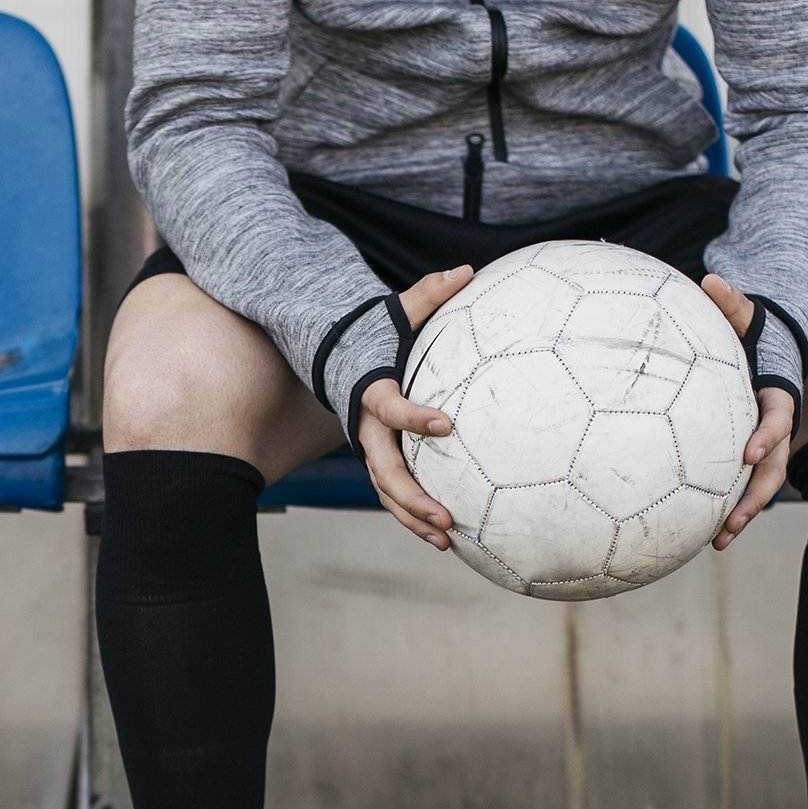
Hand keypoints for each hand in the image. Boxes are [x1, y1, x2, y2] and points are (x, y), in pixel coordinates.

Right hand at [358, 264, 474, 549]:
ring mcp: (370, 450)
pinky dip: (414, 518)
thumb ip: (430, 294)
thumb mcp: (398, 311)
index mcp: (372, 392)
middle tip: (447, 516)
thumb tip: (468, 269)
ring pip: (388, 493)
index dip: (415, 417)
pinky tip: (443, 537)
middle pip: (386, 470)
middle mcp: (366, 429)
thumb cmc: (374, 333)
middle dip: (414, 497)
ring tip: (448, 539)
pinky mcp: (379, 462)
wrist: (339, 356)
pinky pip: (394, 496)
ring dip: (415, 518)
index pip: (392, 408)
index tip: (447, 424)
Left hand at [698, 273, 796, 550]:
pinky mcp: (751, 452)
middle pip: (773, 466)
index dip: (767, 436)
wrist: (770, 346)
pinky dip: (726, 506)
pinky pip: (741, 483)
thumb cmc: (753, 331)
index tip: (747, 453)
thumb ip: (730, 303)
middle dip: (756, 496)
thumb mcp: (745, 315)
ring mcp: (766, 442)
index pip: (778, 418)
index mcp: (777, 394)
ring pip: (761, 484)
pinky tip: (700, 532)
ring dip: (743, 513)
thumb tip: (710, 280)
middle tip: (732, 523)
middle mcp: (776, 424)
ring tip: (717, 542)